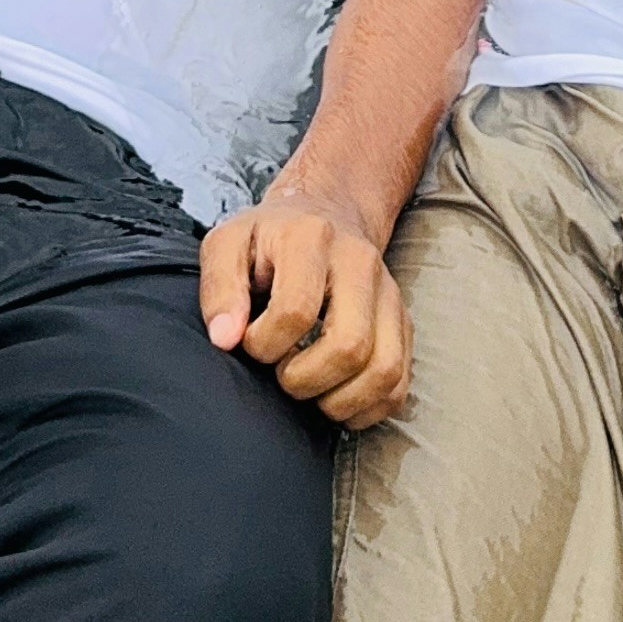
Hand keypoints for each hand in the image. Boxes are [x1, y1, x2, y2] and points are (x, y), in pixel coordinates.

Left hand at [199, 192, 409, 428]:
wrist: (326, 213)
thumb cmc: (269, 239)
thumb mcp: (227, 244)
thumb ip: (220, 288)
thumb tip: (226, 339)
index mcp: (311, 238)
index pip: (296, 310)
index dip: (265, 343)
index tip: (251, 342)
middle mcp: (360, 262)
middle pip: (350, 345)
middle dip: (305, 380)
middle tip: (281, 373)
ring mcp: (389, 294)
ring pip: (384, 369)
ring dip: (340, 400)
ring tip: (310, 390)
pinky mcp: (402, 321)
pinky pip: (400, 383)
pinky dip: (368, 407)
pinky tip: (336, 399)